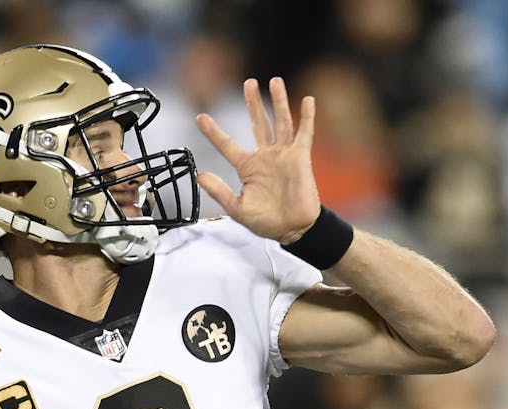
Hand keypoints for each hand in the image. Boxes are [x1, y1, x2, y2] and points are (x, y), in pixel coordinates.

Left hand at [195, 77, 321, 242]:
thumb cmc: (266, 221)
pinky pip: (304, 134)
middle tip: (248, 83)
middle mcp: (264, 156)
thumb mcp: (237, 208)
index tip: (200, 117)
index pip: (227, 144)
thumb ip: (219, 191)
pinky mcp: (301, 158)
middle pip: (257, 123)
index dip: (214, 131)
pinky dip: (307, 117)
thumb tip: (199, 176)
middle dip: (252, 103)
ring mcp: (283, 155)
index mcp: (247, 167)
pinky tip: (307, 100)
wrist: (292, 229)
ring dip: (277, 101)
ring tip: (274, 81)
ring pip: (280, 122)